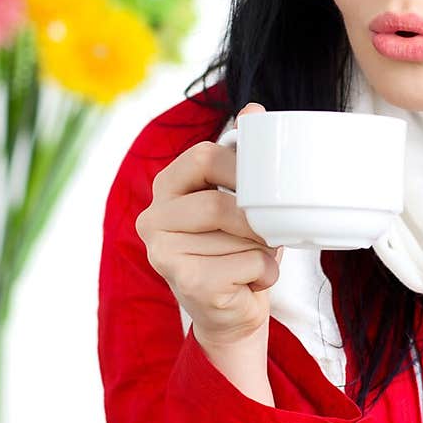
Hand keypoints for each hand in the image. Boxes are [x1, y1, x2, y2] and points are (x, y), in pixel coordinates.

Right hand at [135, 103, 283, 345]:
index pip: (204, 157)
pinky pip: (245, 265)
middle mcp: (154, 217)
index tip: (265, 188)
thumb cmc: (236, 250)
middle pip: (220, 203)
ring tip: (255, 261)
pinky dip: (264, 274)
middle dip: (256, 222)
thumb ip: (241, 158)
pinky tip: (250, 282)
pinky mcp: (185, 282)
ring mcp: (163, 252)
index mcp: (166, 186)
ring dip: (263, 251)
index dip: (243, 170)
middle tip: (268, 234)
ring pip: (237, 237)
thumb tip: (254, 109)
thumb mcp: (239, 200)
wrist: (230, 313)